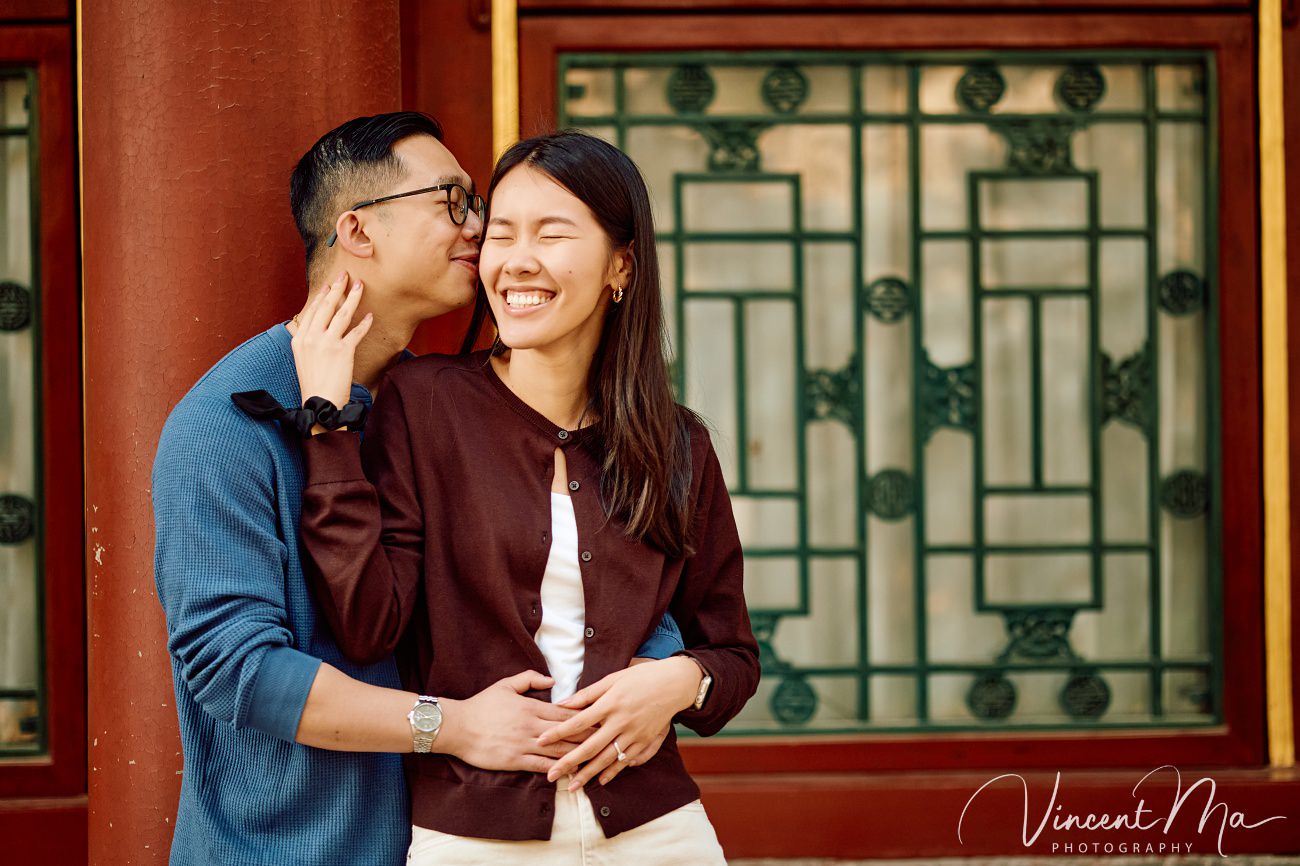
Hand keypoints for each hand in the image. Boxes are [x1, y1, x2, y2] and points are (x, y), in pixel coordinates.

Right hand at [290, 271, 371, 413]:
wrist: (321, 403)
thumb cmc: (315, 383)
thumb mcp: (303, 359)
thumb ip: (309, 341)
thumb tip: (317, 328)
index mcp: (300, 338)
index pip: (312, 311)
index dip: (322, 296)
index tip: (329, 285)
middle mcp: (311, 338)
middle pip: (326, 307)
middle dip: (337, 288)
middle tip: (345, 275)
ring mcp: (326, 343)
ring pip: (342, 314)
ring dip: (352, 297)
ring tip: (360, 286)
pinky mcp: (342, 351)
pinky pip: (356, 332)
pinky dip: (364, 323)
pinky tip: (370, 316)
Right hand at [435, 670, 588, 773]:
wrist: (457, 727)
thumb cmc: (481, 705)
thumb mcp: (505, 685)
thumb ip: (530, 679)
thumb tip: (552, 680)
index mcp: (530, 707)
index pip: (565, 713)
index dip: (586, 717)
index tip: (602, 719)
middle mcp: (531, 726)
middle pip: (567, 732)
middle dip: (589, 735)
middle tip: (609, 738)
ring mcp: (523, 744)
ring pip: (557, 750)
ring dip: (578, 754)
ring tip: (596, 757)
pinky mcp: (515, 760)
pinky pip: (541, 766)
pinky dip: (557, 769)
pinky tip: (570, 772)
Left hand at [537, 656, 701, 789]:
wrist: (674, 684)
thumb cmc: (641, 677)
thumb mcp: (612, 679)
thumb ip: (587, 694)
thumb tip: (563, 703)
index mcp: (610, 704)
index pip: (578, 722)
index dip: (557, 732)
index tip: (540, 741)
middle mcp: (621, 722)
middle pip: (590, 747)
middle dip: (568, 763)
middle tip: (551, 776)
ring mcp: (634, 734)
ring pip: (607, 759)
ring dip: (588, 774)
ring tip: (572, 786)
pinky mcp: (645, 742)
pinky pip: (627, 761)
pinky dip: (613, 772)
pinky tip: (601, 780)